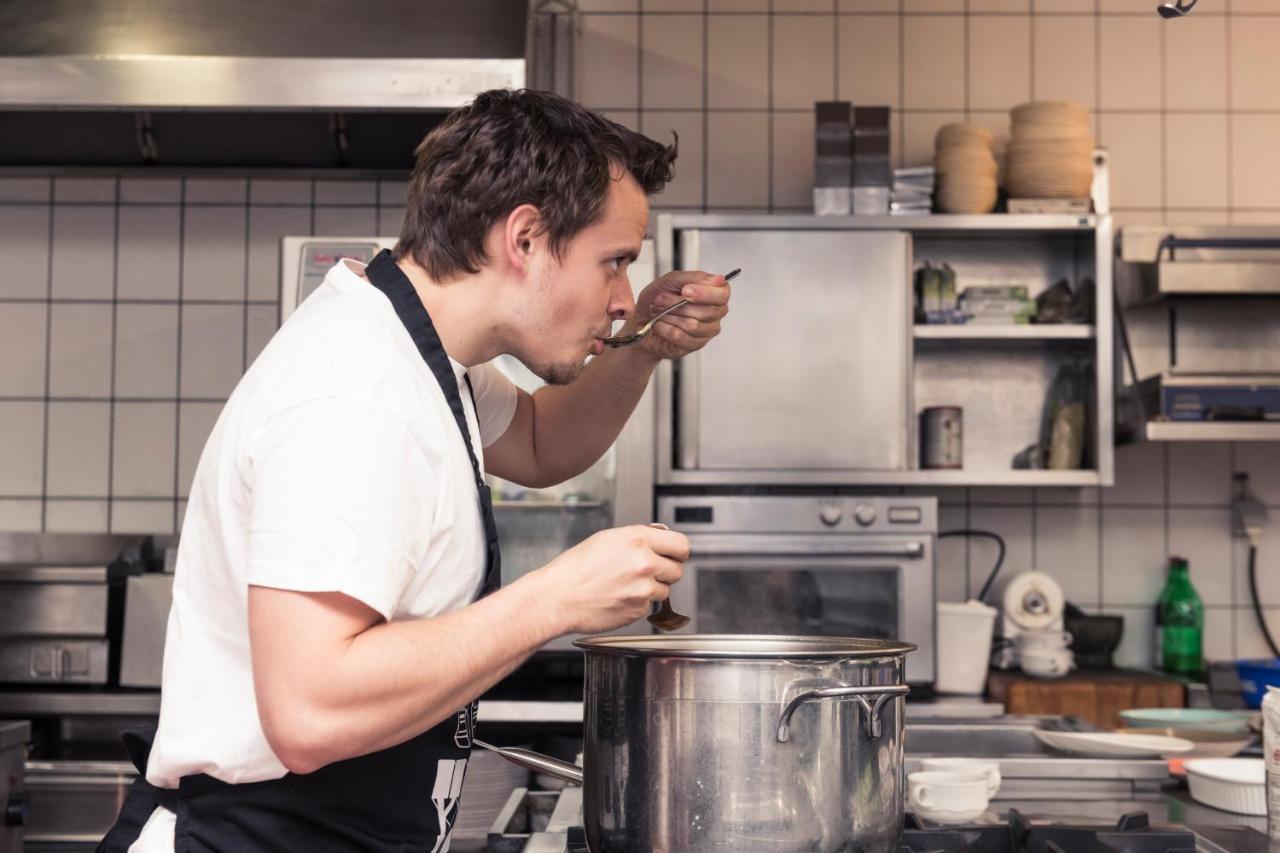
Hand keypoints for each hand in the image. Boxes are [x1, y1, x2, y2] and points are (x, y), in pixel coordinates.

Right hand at [530, 524, 688, 635]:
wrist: (558, 597)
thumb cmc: (576, 568)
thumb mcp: (607, 539)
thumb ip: (639, 538)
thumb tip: (661, 538)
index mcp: (637, 540)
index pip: (681, 545)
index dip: (678, 552)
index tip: (674, 555)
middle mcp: (644, 563)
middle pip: (677, 569)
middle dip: (665, 571)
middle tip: (646, 572)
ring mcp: (643, 589)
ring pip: (665, 590)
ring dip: (652, 588)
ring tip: (625, 585)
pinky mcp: (638, 610)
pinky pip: (649, 606)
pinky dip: (638, 603)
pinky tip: (618, 597)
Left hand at [630, 270, 731, 361]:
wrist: (640, 321)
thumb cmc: (657, 300)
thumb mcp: (669, 281)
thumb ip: (692, 278)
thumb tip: (717, 279)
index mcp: (712, 293)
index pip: (723, 293)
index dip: (705, 293)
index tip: (685, 291)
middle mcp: (714, 312)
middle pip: (707, 311)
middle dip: (677, 304)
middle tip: (661, 299)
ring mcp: (706, 330)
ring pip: (693, 325)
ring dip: (669, 316)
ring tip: (659, 312)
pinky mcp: (695, 345)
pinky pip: (682, 337)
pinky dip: (665, 329)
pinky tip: (660, 325)